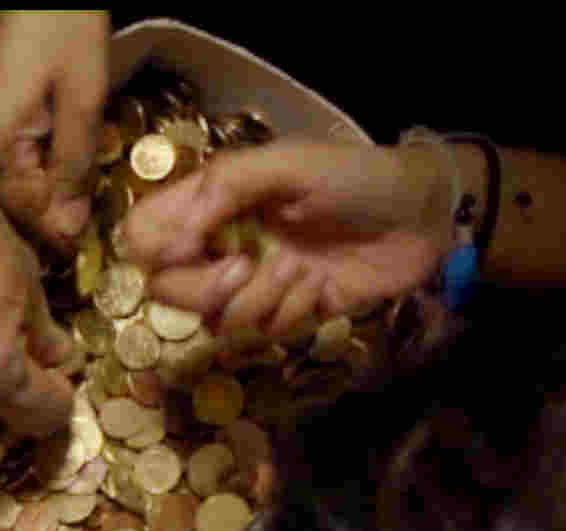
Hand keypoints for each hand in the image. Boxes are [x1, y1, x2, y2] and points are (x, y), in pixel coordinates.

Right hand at [0, 11, 109, 256]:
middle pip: (9, 200)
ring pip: (5, 181)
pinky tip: (51, 173)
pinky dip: (28, 169)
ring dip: (37, 196)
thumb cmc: (62, 29)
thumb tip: (68, 224)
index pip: (25, 209)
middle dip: (44, 219)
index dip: (54, 234)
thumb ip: (75, 163)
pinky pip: (2, 157)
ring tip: (69, 212)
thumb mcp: (82, 98)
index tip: (78, 254)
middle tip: (77, 239)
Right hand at [123, 140, 455, 342]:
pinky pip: (261, 332)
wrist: (424, 218)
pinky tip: (322, 286)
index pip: (141, 234)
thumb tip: (174, 239)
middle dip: (203, 287)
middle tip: (246, 267)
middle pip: (165, 289)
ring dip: (260, 299)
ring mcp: (251, 284)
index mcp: (209, 203)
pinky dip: (293, 311)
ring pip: (213, 319)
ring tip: (301, 270)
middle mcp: (219, 246)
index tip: (191, 246)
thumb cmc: (354, 178)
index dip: (153, 250)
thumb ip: (223, 189)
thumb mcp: (286, 164)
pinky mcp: (284, 314)